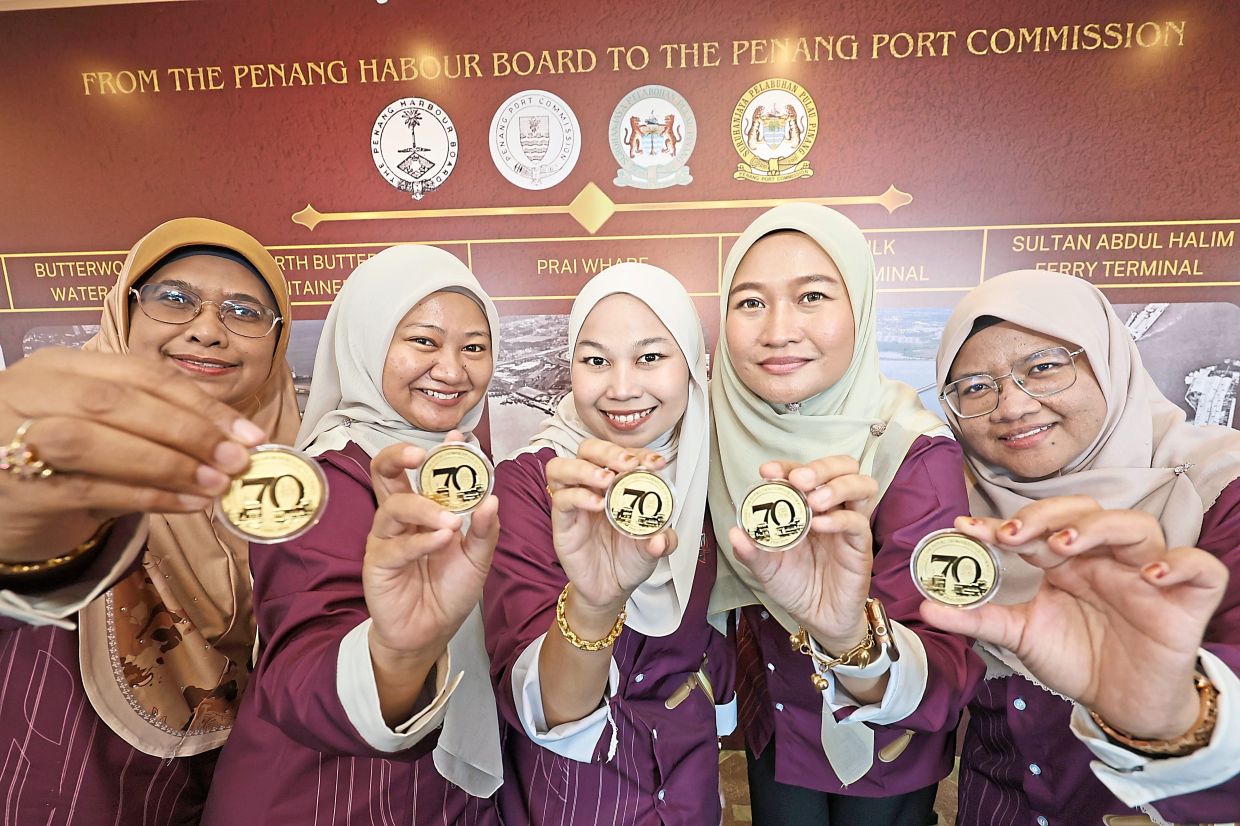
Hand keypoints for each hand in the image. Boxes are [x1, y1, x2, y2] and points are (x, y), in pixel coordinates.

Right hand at [0, 348, 265, 560]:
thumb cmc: (64, 459)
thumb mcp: (104, 427)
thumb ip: (157, 426)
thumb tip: (235, 446)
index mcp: (62, 365)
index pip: (141, 373)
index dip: (201, 402)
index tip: (248, 433)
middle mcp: (33, 390)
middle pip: (117, 401)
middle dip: (187, 430)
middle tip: (237, 460)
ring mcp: (15, 436)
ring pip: (95, 441)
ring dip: (166, 464)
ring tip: (215, 484)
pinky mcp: (16, 486)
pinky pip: (88, 488)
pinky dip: (144, 497)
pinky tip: (185, 505)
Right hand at [363, 432, 498, 663]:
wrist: (431, 631)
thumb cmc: (450, 589)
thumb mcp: (478, 557)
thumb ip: (485, 529)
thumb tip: (492, 498)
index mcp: (423, 508)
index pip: (423, 469)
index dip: (438, 450)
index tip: (458, 437)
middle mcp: (400, 517)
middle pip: (385, 473)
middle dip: (399, 456)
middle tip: (422, 454)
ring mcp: (386, 538)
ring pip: (392, 506)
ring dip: (424, 507)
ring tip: (450, 521)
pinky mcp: (377, 564)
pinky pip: (396, 546)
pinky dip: (421, 541)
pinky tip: (442, 540)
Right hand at [546, 438, 676, 635]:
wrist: (610, 590)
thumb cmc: (629, 560)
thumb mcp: (654, 549)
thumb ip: (664, 541)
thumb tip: (661, 537)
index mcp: (617, 484)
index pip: (621, 454)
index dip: (638, 452)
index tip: (655, 463)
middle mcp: (592, 487)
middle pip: (587, 449)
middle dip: (608, 451)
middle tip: (626, 464)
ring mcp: (574, 503)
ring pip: (561, 467)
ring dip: (584, 467)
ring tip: (606, 479)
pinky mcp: (562, 522)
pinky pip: (561, 499)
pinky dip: (578, 496)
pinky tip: (597, 505)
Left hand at [729, 456, 878, 653]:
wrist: (818, 619)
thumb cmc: (795, 586)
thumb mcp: (766, 568)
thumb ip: (751, 551)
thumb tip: (735, 533)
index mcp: (806, 505)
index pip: (803, 471)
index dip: (787, 466)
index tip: (768, 471)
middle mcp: (831, 508)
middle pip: (843, 467)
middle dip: (821, 467)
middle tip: (798, 481)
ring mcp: (849, 524)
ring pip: (862, 485)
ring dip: (838, 486)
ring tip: (814, 501)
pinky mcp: (860, 545)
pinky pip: (858, 521)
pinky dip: (839, 518)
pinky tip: (819, 526)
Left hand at [919, 496, 1227, 739]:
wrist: (1122, 704)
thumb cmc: (1077, 659)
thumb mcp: (1021, 638)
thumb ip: (977, 620)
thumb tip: (923, 608)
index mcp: (1067, 561)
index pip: (1036, 528)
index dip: (1003, 524)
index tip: (965, 528)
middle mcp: (1105, 558)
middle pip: (1084, 512)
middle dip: (1047, 517)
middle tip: (1014, 536)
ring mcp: (1146, 574)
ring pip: (1136, 526)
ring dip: (1100, 529)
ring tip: (1068, 546)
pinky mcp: (1187, 601)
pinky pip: (1200, 569)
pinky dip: (1179, 564)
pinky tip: (1150, 574)